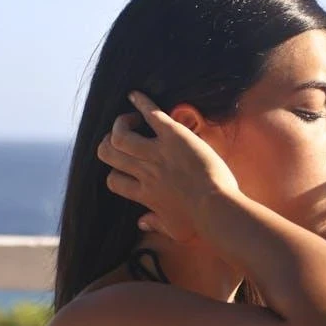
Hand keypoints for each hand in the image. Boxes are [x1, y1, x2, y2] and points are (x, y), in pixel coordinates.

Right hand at [96, 91, 240, 243]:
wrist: (217, 208)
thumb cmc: (200, 223)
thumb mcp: (175, 230)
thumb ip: (155, 224)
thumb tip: (141, 223)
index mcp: (143, 194)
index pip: (113, 180)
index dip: (114, 171)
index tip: (126, 167)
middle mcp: (144, 172)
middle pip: (108, 153)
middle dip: (110, 143)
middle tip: (125, 139)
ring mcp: (156, 154)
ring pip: (120, 134)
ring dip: (122, 123)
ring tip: (133, 120)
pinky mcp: (173, 137)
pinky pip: (150, 114)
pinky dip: (141, 102)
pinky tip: (135, 95)